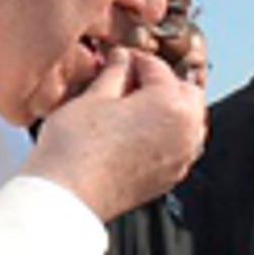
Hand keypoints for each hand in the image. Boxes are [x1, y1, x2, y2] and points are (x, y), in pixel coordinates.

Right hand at [22, 47, 206, 221]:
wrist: (67, 195)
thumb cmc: (77, 151)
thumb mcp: (94, 96)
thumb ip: (115, 72)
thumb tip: (121, 61)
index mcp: (172, 106)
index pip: (159, 68)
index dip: (135, 59)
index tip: (120, 58)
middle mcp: (185, 134)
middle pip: (185, 94)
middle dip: (160, 82)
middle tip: (129, 78)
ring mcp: (179, 160)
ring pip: (185, 122)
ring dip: (166, 109)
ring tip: (132, 104)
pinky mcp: (167, 179)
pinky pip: (176, 147)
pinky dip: (163, 134)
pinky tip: (135, 131)